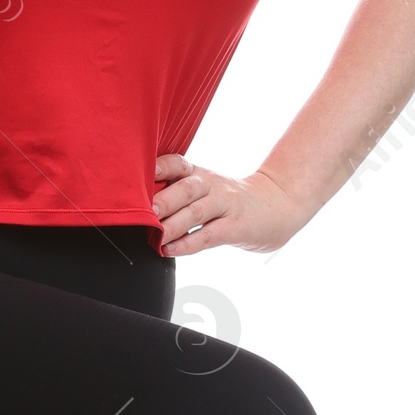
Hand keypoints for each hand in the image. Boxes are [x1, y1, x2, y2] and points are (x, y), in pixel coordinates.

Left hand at [153, 155, 304, 255]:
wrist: (277, 205)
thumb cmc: (230, 200)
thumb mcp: (206, 188)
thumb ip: (176, 193)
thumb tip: (137, 206)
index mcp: (200, 174)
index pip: (177, 164)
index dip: (160, 167)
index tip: (139, 172)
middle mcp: (211, 186)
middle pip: (186, 188)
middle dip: (164, 199)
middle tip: (144, 211)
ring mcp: (226, 205)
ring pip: (196, 212)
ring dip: (173, 224)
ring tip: (155, 235)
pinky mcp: (236, 227)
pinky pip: (209, 235)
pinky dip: (189, 244)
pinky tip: (171, 250)